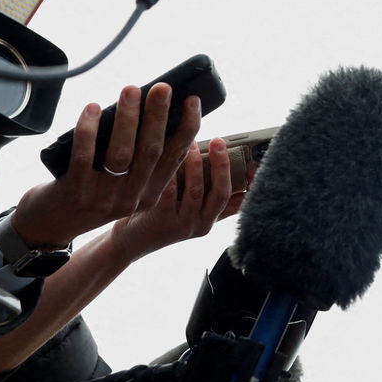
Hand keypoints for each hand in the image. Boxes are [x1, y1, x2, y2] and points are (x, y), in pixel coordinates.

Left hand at [10, 84, 201, 247]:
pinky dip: (89, 130)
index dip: (187, 128)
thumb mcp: (121, 183)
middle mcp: (130, 198)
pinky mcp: (74, 193)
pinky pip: (84, 157)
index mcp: (148, 193)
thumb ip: (136, 158)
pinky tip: (92, 108)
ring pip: (121, 154)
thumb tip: (149, 110)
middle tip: (162, 87)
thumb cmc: (88, 191)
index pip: (175, 158)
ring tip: (130, 90)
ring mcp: (102, 197)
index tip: (192, 100)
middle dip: (158, 115)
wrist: (49, 227)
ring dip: (127, 118)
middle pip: (151, 151)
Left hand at [108, 138, 239, 261]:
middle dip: (222, 164)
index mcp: (212, 218)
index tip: (251, 159)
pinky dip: (171, 172)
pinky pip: (170, 190)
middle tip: (218, 141)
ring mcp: (183, 224)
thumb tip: (221, 152)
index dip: (250, 181)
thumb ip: (206, 188)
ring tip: (190, 144)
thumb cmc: (162, 213)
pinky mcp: (162, 220)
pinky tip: (167, 157)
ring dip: (195, 164)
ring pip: (196, 190)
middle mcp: (201, 224)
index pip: (241, 201)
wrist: (130, 240)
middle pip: (222, 193)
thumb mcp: (189, 207)